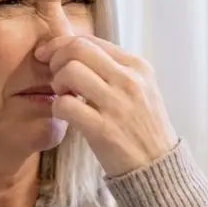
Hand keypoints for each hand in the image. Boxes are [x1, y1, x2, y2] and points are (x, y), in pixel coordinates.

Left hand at [34, 35, 177, 177]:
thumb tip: (74, 51)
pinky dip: (58, 108)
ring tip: (64, 96)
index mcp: (137, 66)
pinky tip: (66, 115)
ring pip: (70, 72)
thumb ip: (112, 68)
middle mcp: (129, 80)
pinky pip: (65, 105)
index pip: (90, 40)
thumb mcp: (140, 88)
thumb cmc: (143, 126)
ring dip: (57, 83)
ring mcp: (117, 104)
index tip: (49, 55)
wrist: (157, 166)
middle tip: (56, 78)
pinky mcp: (103, 129)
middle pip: (78, 49)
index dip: (62, 44)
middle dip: (56, 59)